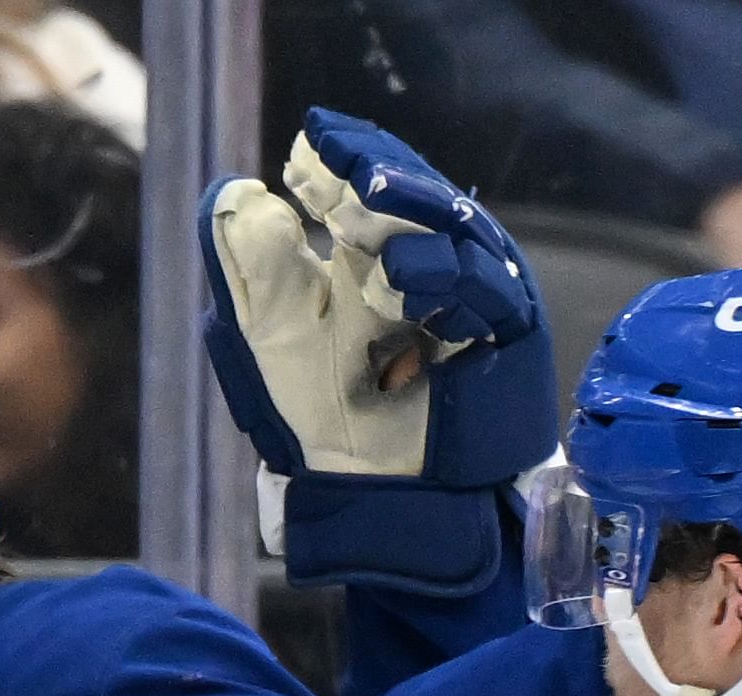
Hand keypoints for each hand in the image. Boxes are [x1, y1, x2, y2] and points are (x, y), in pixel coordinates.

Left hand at [201, 111, 554, 590]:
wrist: (378, 503)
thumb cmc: (319, 424)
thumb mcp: (267, 343)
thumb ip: (248, 273)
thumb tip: (234, 192)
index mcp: (364, 258)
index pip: (357, 190)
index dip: (335, 162)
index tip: (302, 147)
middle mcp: (423, 267)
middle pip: (412, 196)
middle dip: (376, 170)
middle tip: (337, 155)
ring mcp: (471, 298)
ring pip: (456, 234)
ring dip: (409, 216)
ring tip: (361, 202)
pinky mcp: (508, 337)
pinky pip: (490, 295)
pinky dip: (450, 282)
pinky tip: (405, 275)